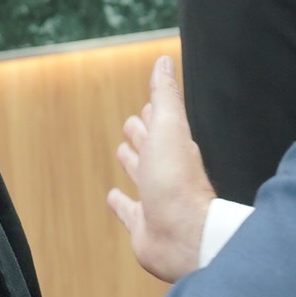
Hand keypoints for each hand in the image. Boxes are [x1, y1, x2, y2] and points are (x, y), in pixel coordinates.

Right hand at [105, 55, 213, 282]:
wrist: (183, 235)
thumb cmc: (176, 181)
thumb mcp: (168, 127)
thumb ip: (166, 96)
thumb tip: (164, 61)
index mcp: (174, 148)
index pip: (161, 125)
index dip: (153, 114)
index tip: (147, 104)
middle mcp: (167, 173)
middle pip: (151, 149)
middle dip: (142, 135)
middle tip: (132, 125)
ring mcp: (155, 199)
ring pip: (141, 176)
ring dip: (133, 163)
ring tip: (123, 152)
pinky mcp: (143, 225)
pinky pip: (129, 211)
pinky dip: (120, 203)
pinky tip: (113, 197)